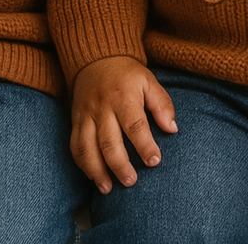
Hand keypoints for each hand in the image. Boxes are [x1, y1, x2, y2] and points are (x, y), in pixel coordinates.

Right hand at [70, 56, 177, 193]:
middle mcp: (102, 107)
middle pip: (108, 141)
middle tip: (131, 181)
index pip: (134, 125)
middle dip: (120, 165)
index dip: (144, 145)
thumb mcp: (148, 81)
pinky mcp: (75, 120)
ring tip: (108, 188)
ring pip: (87, 147)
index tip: (154, 161)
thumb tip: (172, 129)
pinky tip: (93, 177)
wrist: (96, 58)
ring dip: (97, 171)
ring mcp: (86, 114)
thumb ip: (161, 104)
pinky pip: (74, 146)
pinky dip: (82, 164)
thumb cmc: (127, 74)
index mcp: (123, 96)